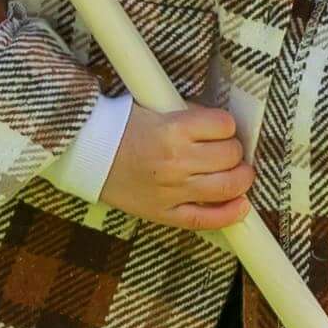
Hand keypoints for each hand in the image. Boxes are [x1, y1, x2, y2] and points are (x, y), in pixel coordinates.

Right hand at [106, 97, 252, 229]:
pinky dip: (229, 214)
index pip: (225, 125)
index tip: (222, 129)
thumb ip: (189, 115)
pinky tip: (241, 206)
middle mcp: (176, 160)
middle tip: (228, 150)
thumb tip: (223, 126)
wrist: (86, 153)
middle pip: (231, 155)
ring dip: (241, 179)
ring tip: (238, 173)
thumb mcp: (156, 108)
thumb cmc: (121, 127)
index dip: (227, 126)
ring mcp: (171, 189)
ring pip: (228, 186)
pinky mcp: (164, 212)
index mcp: (173, 129)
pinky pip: (206, 219)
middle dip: (235, 151)